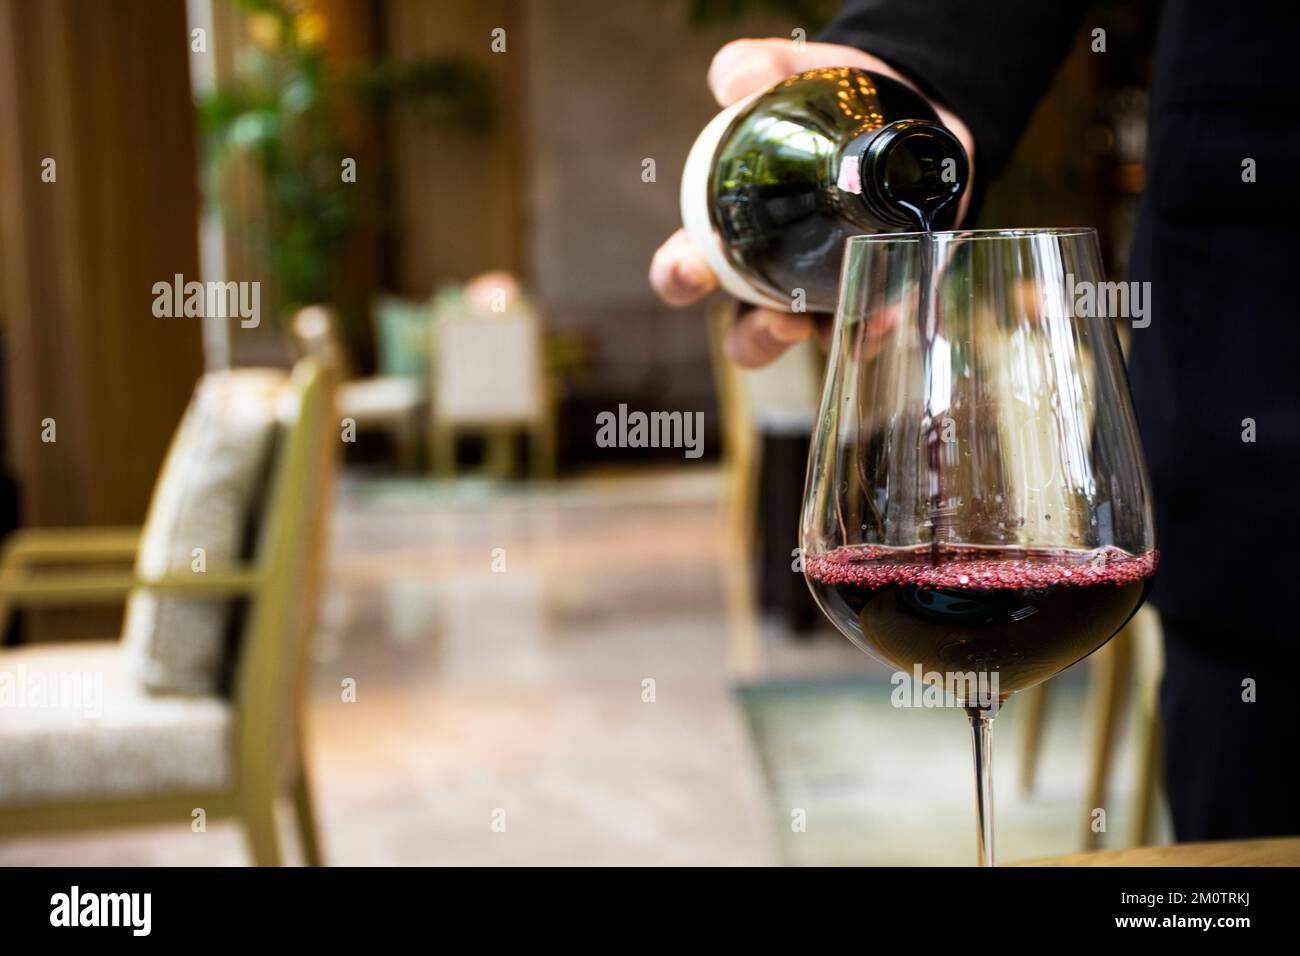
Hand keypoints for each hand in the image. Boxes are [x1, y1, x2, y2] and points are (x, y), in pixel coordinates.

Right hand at [649, 38, 974, 368]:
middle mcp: (772, 278)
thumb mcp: (793, 74)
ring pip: (804, 344)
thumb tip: (735, 85)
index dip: (678, 279)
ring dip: (811, 345)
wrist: (909, 108)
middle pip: (744, 336)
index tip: (692, 269)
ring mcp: (822, 294)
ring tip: (824, 324)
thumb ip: (756, 69)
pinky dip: (873, 329)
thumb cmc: (829, 102)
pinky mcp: (876, 296)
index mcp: (732, 235)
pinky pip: (868, 331)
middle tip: (780, 318)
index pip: (685, 272)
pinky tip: (886, 314)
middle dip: (755, 338)